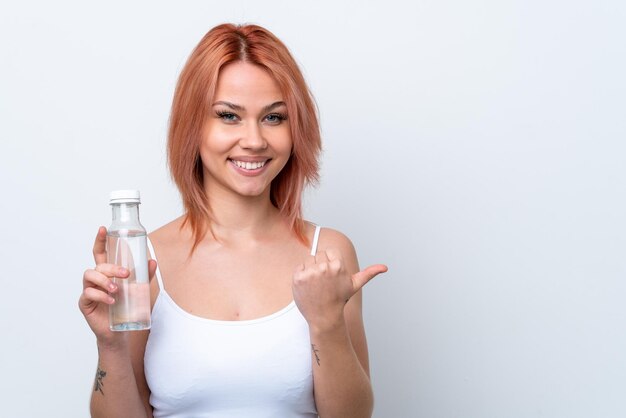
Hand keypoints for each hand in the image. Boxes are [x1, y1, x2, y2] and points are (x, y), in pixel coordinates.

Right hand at [78, 226, 156, 348]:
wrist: (121, 332)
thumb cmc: (128, 308)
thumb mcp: (140, 290)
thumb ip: (145, 276)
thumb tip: (153, 261)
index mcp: (108, 272)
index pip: (101, 252)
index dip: (101, 240)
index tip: (103, 229)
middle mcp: (97, 278)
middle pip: (98, 263)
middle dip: (111, 266)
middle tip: (126, 274)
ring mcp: (89, 289)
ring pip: (90, 275)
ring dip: (105, 280)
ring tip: (117, 290)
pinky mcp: (85, 302)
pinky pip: (88, 293)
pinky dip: (101, 295)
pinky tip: (111, 300)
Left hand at [292, 248, 386, 330]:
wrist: (324, 317)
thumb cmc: (340, 299)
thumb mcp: (355, 285)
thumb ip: (369, 273)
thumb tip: (385, 267)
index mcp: (338, 265)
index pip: (329, 251)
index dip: (331, 262)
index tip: (332, 275)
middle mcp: (324, 267)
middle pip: (318, 254)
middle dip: (321, 265)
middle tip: (324, 282)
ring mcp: (310, 272)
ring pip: (309, 260)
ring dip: (310, 269)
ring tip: (317, 284)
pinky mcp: (298, 278)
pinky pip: (299, 267)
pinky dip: (301, 275)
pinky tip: (308, 286)